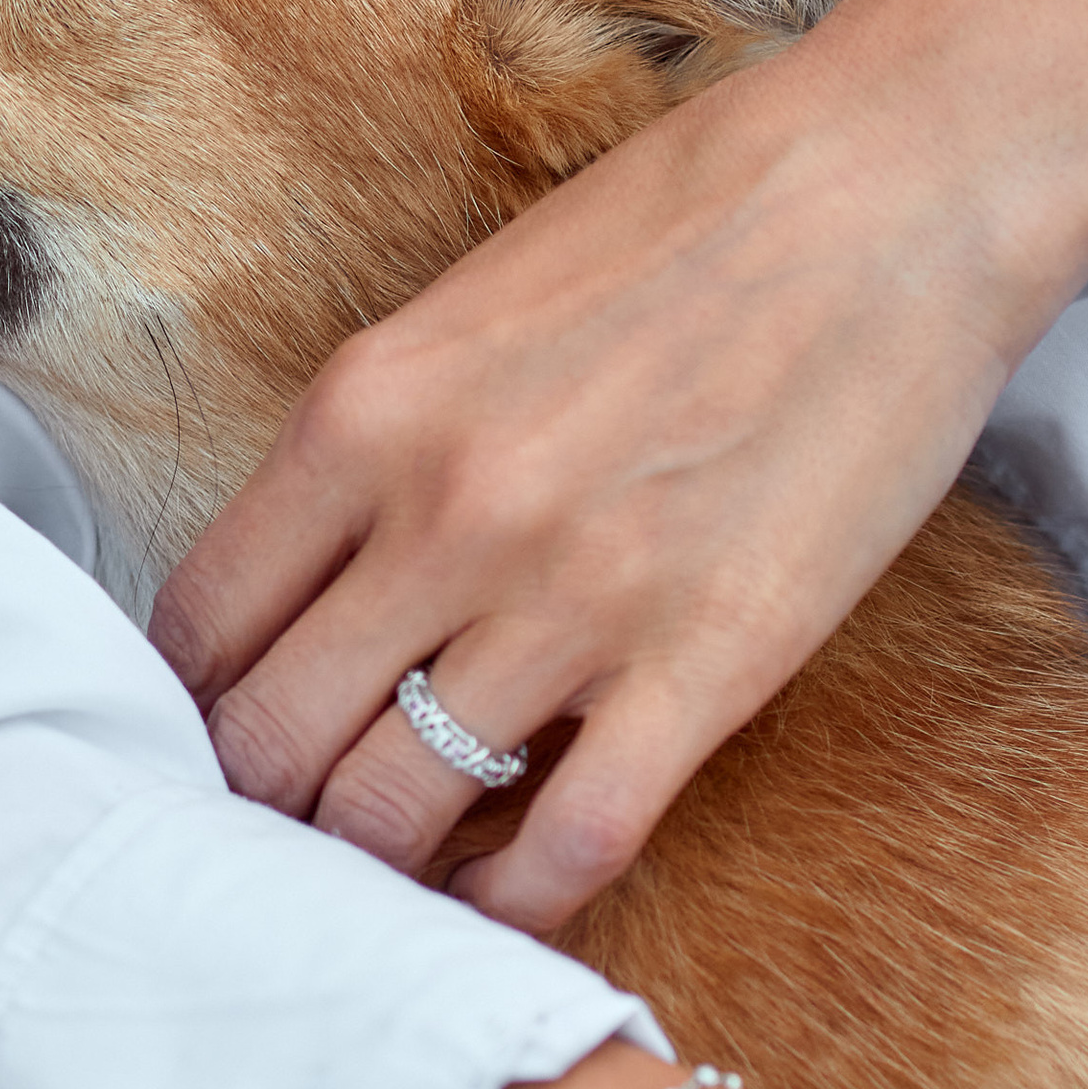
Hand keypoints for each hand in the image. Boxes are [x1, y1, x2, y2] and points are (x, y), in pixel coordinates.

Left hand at [153, 0, 1087, 935]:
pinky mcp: (711, 665)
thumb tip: (315, 575)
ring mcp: (575, 599)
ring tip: (393, 875)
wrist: (898, 188)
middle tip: (290, 831)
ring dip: (378, 866)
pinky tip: (510, 895)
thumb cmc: (691, 226)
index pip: (201, 623)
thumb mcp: (472, 307)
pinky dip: (519, 900)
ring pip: (395, 813)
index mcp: (367, 413)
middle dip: (262, 808)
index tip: (219, 741)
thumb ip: (380, 442)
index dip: (189, 711)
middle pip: (272, 740)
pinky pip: (572, 841)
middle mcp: (445, 514)